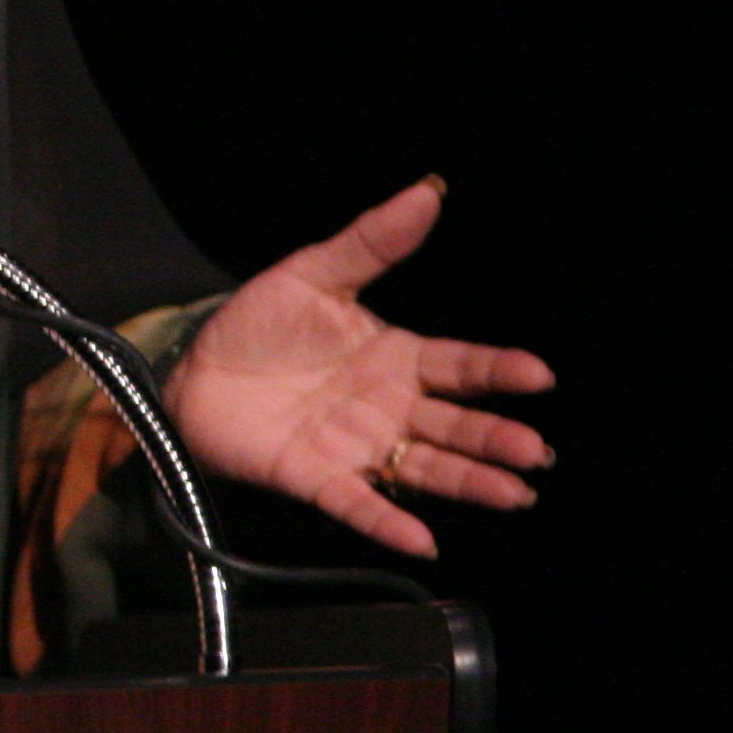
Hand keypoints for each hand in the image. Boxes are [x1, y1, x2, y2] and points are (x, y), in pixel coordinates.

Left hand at [164, 178, 555, 558]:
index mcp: (396, 358)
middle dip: (496, 438)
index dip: (498, 371)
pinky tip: (424, 541)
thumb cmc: (258, 326)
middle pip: (454, 424)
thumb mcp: (312, 274)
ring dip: (467, 482)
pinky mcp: (316, 477)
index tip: (539, 375)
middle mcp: (388, 408)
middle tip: (535, 452)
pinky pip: (357, 503)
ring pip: (423, 467)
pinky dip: (388, 520)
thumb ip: (371, 241)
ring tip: (513, 493)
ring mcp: (356, 446)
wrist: (192, 371)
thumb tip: (428, 191)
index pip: (459, 366)